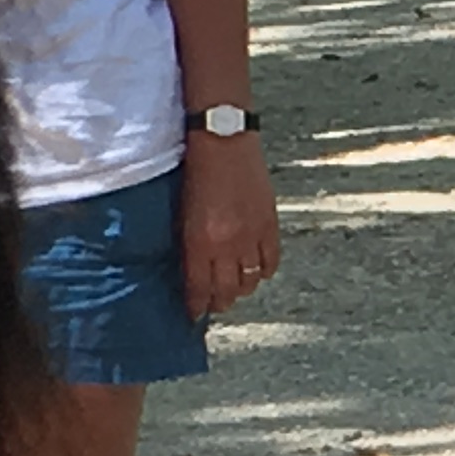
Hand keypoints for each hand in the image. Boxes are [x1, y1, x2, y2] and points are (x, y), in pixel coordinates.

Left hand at [178, 126, 277, 316]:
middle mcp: (226, 244)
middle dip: (220, 302)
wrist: (224, 142)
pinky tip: (257, 270)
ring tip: (236, 288)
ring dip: (242, 289)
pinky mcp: (269, 225)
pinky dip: (264, 271)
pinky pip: (271, 263)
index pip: (199, 288)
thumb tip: (193, 271)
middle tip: (216, 304)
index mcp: (199, 241)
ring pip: (250, 281)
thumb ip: (189, 244)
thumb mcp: (183, 213)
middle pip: (227, 291)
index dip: (197, 306)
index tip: (194, 313)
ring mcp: (251, 236)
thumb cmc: (197, 174)